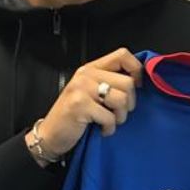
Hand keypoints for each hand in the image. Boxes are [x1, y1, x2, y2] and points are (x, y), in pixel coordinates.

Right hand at [25, 48, 141, 166]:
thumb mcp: (91, 91)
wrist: (51, 135)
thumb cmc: (74, 115)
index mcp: (91, 68)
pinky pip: (110, 117)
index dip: (136, 70)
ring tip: (109, 121)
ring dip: (120, 117)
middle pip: (128, 82)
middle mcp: (86, 75)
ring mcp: (82, 89)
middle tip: (117, 112)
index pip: (123, 55)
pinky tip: (101, 129)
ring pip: (122, 99)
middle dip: (129, 103)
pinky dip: (109, 128)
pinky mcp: (80, 105)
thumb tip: (138, 80)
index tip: (136, 86)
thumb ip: (110, 82)